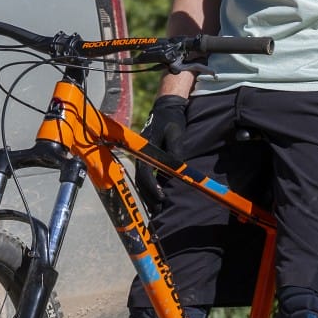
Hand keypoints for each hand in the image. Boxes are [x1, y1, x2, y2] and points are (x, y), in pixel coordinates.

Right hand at [136, 91, 189, 214]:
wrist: (166, 108)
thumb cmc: (171, 120)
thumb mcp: (176, 133)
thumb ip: (175, 150)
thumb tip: (177, 168)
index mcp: (146, 150)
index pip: (146, 173)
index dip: (152, 187)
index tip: (161, 198)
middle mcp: (141, 155)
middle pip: (141, 180)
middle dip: (149, 196)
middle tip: (158, 210)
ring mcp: (142, 157)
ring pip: (141, 180)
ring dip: (148, 194)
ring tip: (156, 208)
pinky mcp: (147, 158)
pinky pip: (145, 176)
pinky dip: (149, 187)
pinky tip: (156, 196)